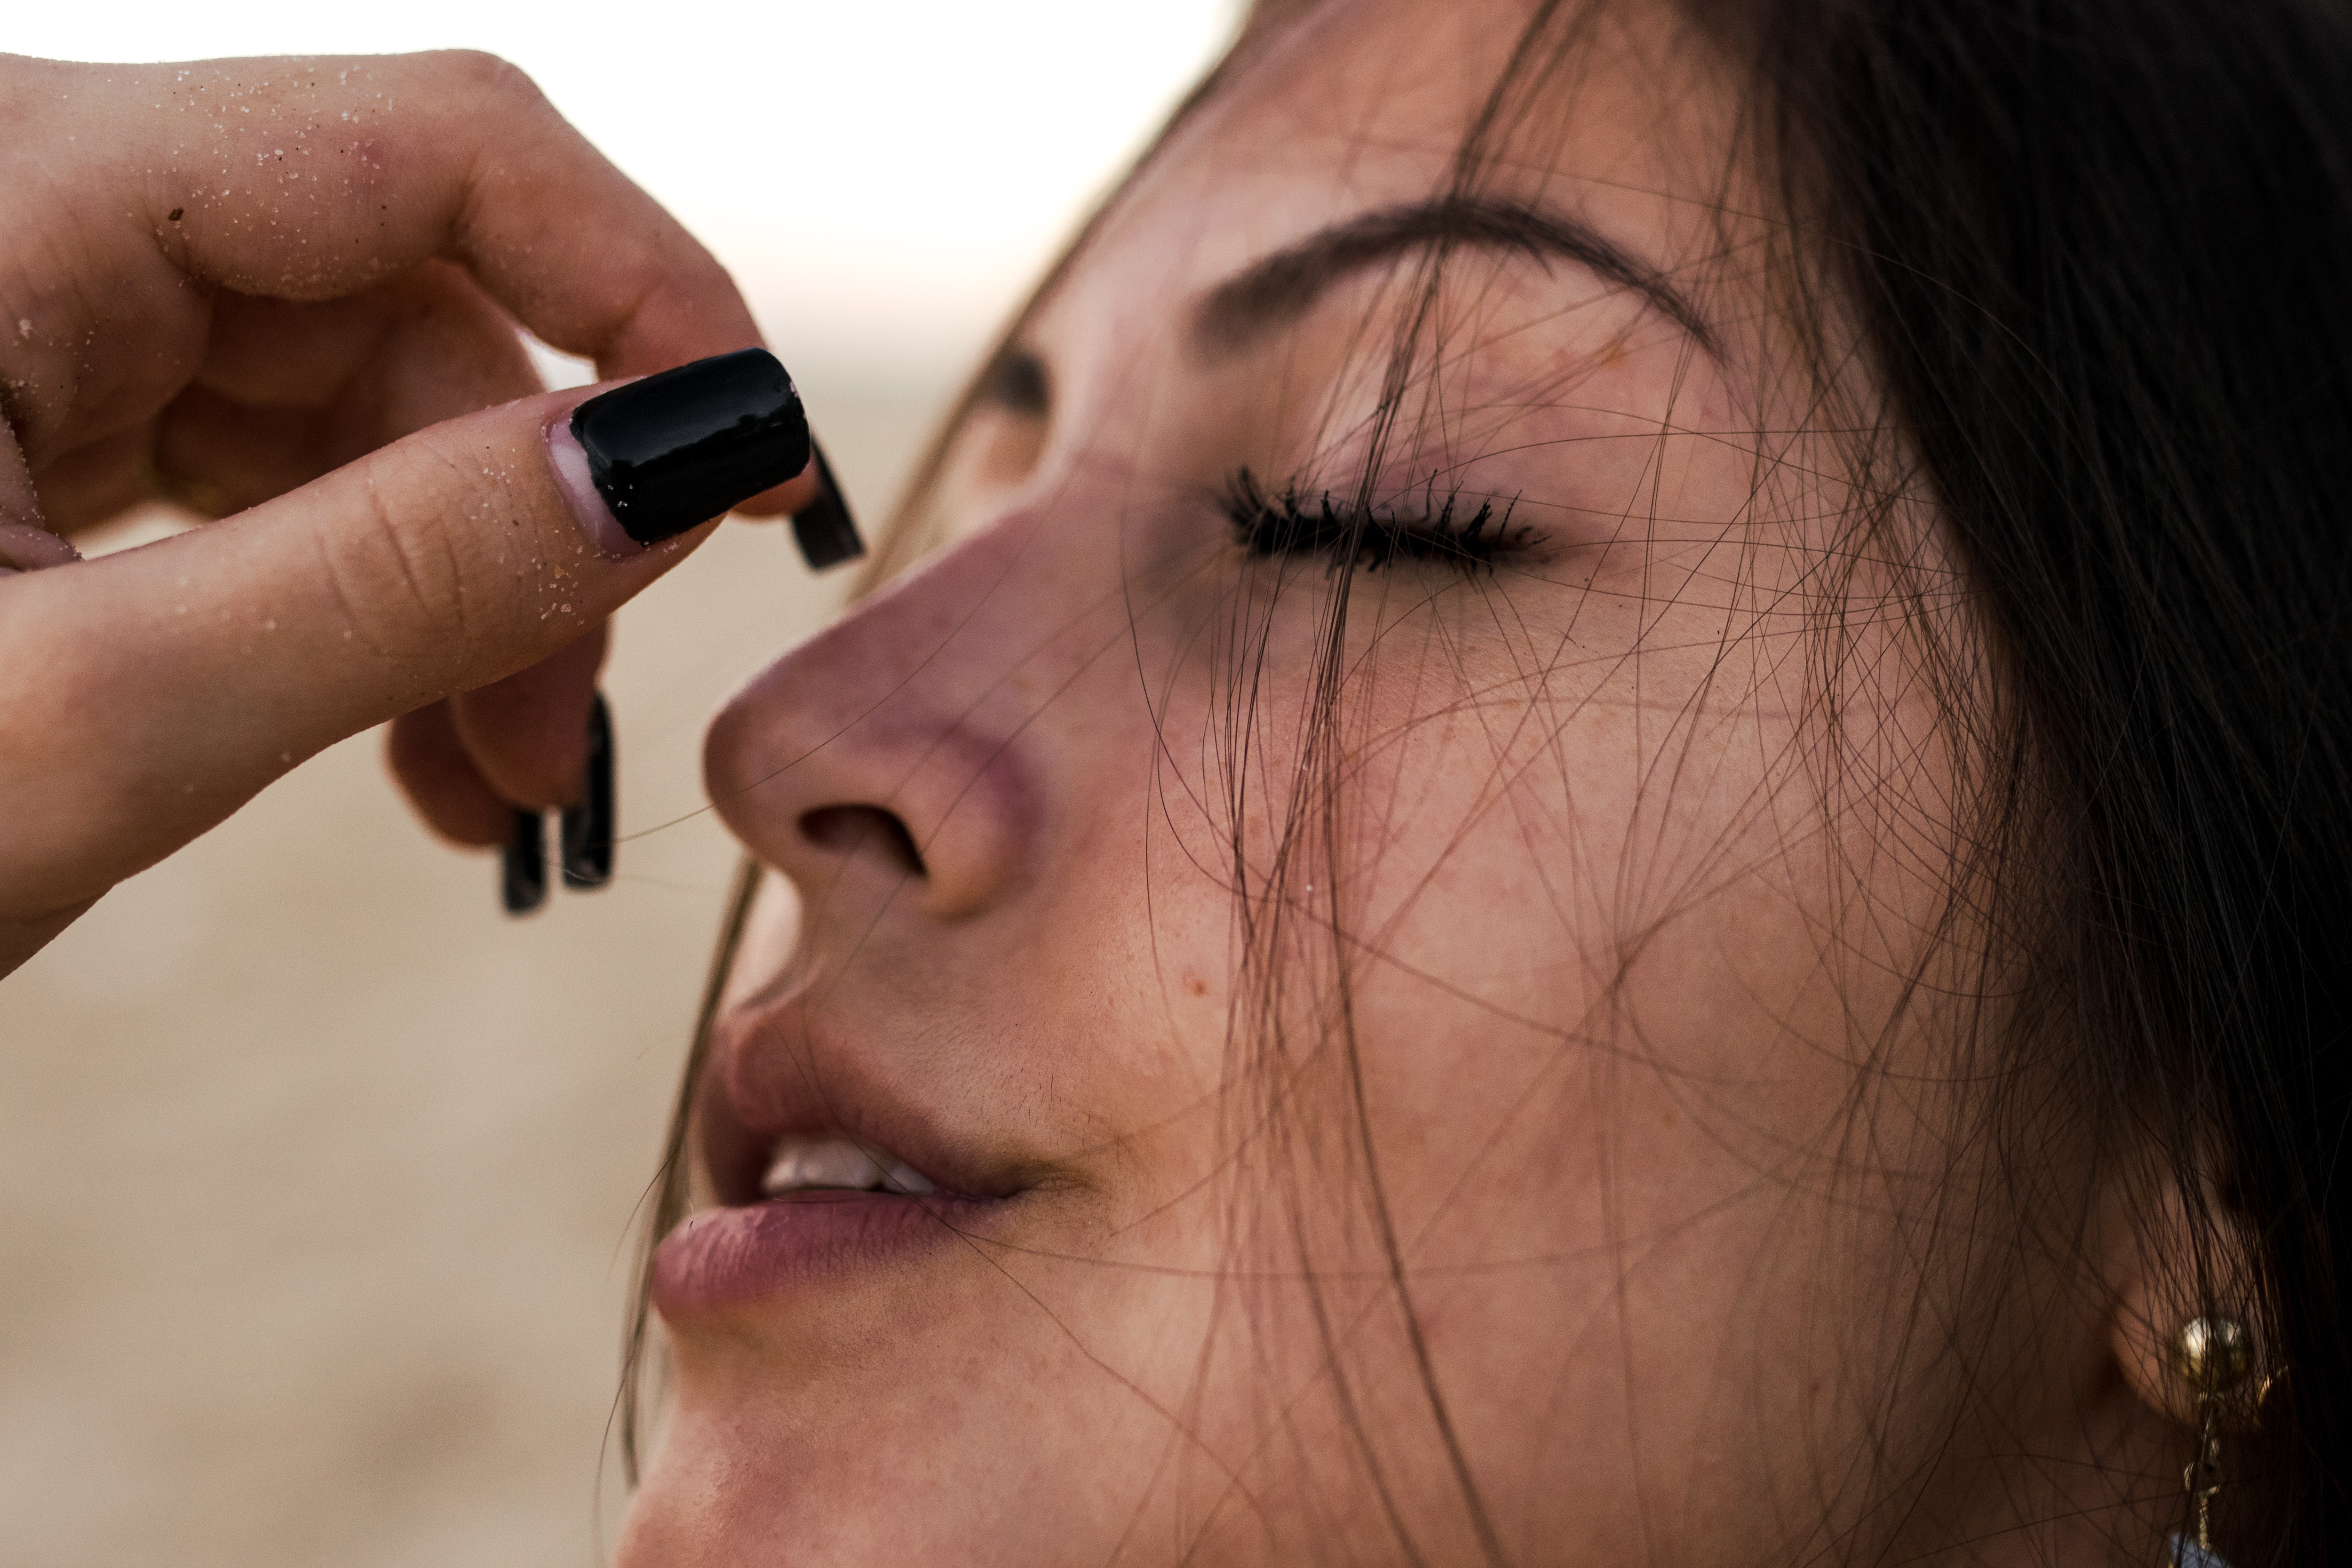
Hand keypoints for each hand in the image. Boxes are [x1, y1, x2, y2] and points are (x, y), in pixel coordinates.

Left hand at [0, 51, 817, 973]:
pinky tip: (399, 737)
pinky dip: (358, 598)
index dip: (647, 291)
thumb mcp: (87, 721)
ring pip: (355, 398)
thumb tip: (691, 461)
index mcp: (6, 183)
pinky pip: (265, 459)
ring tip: (486, 792)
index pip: (437, 144)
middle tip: (560, 754)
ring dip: (457, 595)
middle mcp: (24, 194)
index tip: (767, 464)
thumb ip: (405, 578)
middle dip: (527, 534)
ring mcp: (23, 296)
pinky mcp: (27, 394)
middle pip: (410, 302)